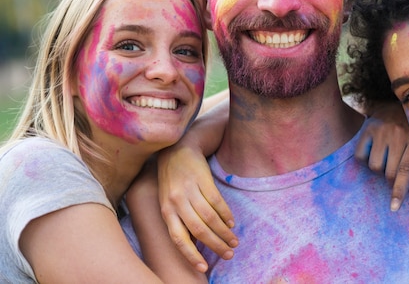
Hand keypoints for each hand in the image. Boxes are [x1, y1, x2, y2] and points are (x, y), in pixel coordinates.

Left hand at [157, 118, 237, 268]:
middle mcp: (176, 202)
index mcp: (166, 211)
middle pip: (198, 229)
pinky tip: (231, 223)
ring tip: (234, 241)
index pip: (178, 238)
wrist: (177, 150)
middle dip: (215, 245)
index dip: (190, 254)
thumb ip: (178, 219)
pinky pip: (217, 201)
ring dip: (224, 232)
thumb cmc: (173, 180)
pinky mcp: (202, 179)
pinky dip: (226, 214)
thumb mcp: (168, 201)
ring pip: (210, 217)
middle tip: (229, 254)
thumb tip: (195, 243)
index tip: (203, 267)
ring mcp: (189, 190)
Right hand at [354, 102, 408, 209]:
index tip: (394, 207)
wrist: (401, 103)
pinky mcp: (368, 127)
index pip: (406, 171)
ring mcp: (382, 130)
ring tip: (387, 158)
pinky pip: (360, 156)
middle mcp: (399, 135)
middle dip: (392, 180)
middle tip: (395, 171)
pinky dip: (365, 160)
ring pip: (374, 166)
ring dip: (380, 170)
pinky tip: (375, 152)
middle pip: (389, 173)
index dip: (399, 191)